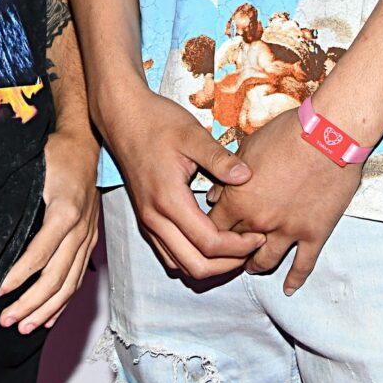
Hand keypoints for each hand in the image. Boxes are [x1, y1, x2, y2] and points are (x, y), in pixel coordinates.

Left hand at [0, 126, 99, 332]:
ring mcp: (88, 236)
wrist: (88, 143)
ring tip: (23, 328)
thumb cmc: (56, 152)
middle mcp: (80, 228)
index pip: (39, 254)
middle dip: (30, 304)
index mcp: (65, 211)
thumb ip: (17, 195)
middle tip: (6, 321)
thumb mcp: (35, 167)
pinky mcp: (90, 240)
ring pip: (69, 283)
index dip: (17, 276)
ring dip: (46, 310)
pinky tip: (48, 319)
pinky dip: (63, 302)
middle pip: (56, 277)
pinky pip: (78, 277)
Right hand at [103, 84, 265, 280]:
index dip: (238, 246)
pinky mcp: (146, 219)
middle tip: (252, 247)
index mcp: (169, 199)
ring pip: (180, 266)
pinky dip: (193, 258)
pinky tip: (212, 242)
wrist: (123, 116)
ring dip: (210, 265)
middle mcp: (155, 218)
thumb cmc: (157, 121)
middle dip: (228, 264)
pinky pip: (169, 254)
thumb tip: (247, 176)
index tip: (259, 235)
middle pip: (195, 266)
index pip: (209, 243)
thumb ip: (219, 158)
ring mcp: (148, 221)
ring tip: (236, 248)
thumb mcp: (192, 134)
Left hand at [207, 109, 362, 295]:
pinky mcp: (314, 234)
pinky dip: (295, 280)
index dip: (210, 229)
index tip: (211, 230)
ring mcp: (288, 231)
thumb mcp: (248, 148)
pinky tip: (289, 289)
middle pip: (235, 246)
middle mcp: (259, 221)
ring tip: (252, 267)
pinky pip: (303, 265)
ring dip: (255, 266)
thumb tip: (213, 195)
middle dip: (229, 250)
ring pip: (265, 261)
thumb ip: (228, 175)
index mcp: (239, 199)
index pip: (214, 226)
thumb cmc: (286, 133)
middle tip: (228, 254)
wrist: (329, 134)